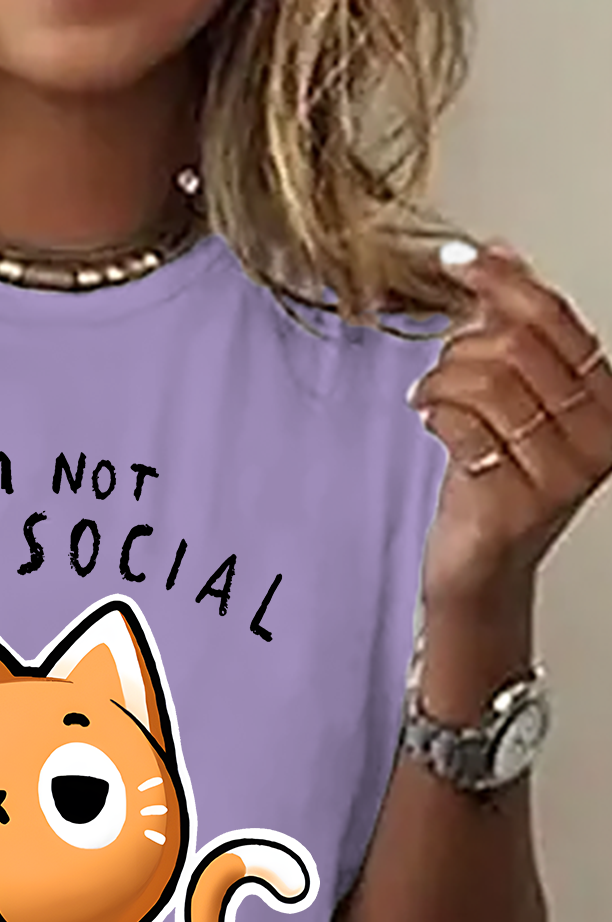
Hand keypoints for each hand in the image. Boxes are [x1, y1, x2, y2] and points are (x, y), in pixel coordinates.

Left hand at [409, 240, 611, 613]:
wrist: (482, 566)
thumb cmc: (497, 483)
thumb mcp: (513, 398)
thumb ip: (512, 329)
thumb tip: (501, 252)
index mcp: (606, 398)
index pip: (554, 318)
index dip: (500, 281)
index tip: (458, 260)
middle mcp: (597, 435)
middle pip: (517, 346)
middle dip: (461, 346)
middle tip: (441, 370)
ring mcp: (561, 472)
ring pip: (487, 381)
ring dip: (442, 380)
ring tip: (429, 397)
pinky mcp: (516, 501)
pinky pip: (463, 425)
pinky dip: (434, 413)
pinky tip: (429, 420)